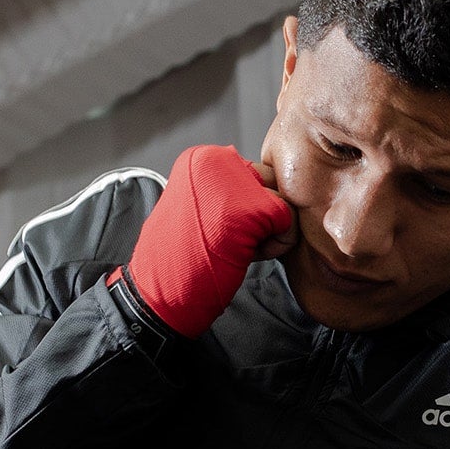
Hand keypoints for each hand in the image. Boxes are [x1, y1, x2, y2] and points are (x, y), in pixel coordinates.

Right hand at [110, 144, 296, 337]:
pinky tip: (245, 255)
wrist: (160, 291)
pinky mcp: (253, 208)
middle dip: (261, 217)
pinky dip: (276, 247)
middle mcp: (217, 158)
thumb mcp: (199, 207)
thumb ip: (229, 190)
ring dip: (268, 232)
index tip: (217, 228)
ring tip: (234, 246)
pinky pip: (289, 223)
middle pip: (272, 184)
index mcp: (202, 157)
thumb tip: (266, 185)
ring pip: (284, 202)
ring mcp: (234, 182)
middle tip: (227, 239)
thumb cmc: (180, 257)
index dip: (244, 208)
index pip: (253, 175)